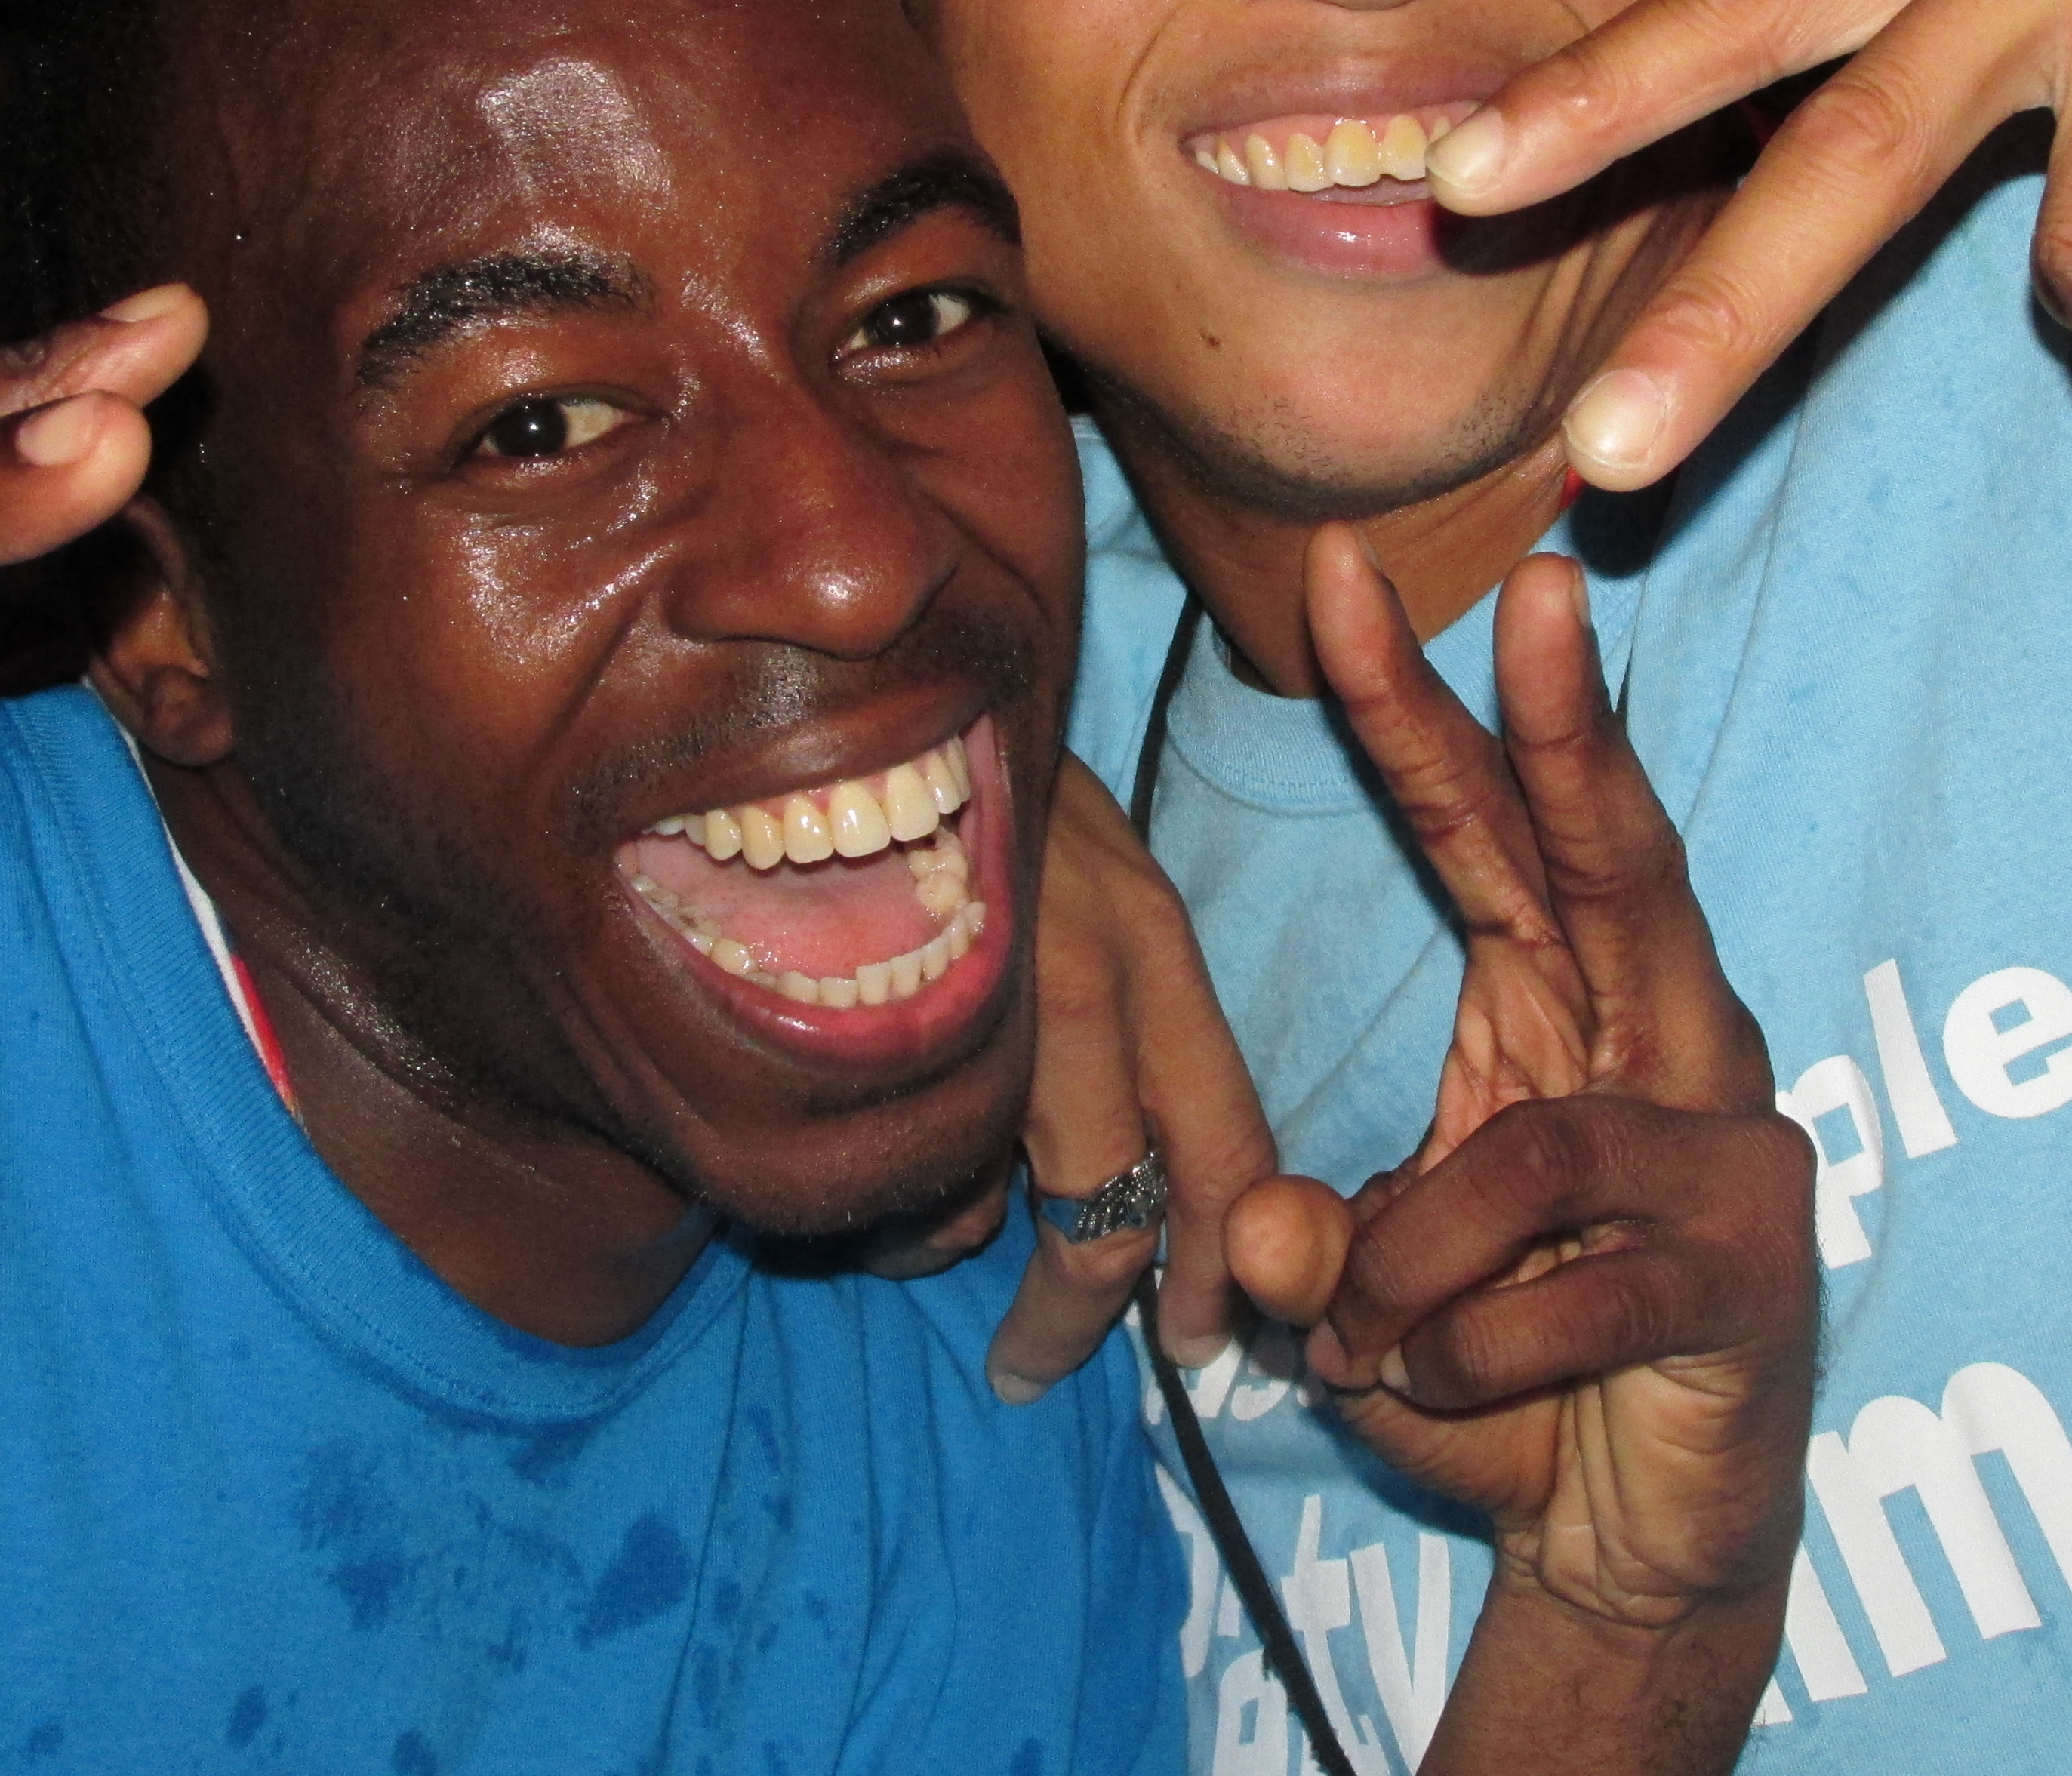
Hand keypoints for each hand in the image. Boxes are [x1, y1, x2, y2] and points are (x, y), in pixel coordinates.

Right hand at [864, 753, 1277, 1399]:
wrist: (840, 703)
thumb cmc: (967, 793)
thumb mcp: (1078, 877)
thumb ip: (1117, 1012)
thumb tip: (1103, 1185)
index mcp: (1149, 945)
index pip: (1231, 1143)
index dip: (1230, 1263)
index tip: (1206, 1334)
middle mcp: (1084, 981)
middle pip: (1124, 1213)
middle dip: (1095, 1316)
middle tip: (1049, 1368)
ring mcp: (975, 1007)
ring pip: (993, 1212)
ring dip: (972, 1258)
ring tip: (953, 1266)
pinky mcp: (870, 1030)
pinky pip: (897, 1174)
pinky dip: (889, 1201)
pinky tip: (870, 1164)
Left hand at [1231, 532, 1813, 1768]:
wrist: (1630, 1555)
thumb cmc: (1497, 1379)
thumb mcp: (1358, 1300)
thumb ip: (1304, 1246)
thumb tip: (1268, 1240)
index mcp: (1567, 1008)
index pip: (1489, 836)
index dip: (1419, 709)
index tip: (1340, 577)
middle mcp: (1666, 1047)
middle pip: (1617, 860)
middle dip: (1564, 726)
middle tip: (1536, 579)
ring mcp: (1729, 1154)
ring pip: (1537, 1148)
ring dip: (1412, 1263)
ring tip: (1369, 1341)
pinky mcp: (1753, 1274)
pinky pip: (1563, 1293)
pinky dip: (1464, 1355)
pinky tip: (1447, 1392)